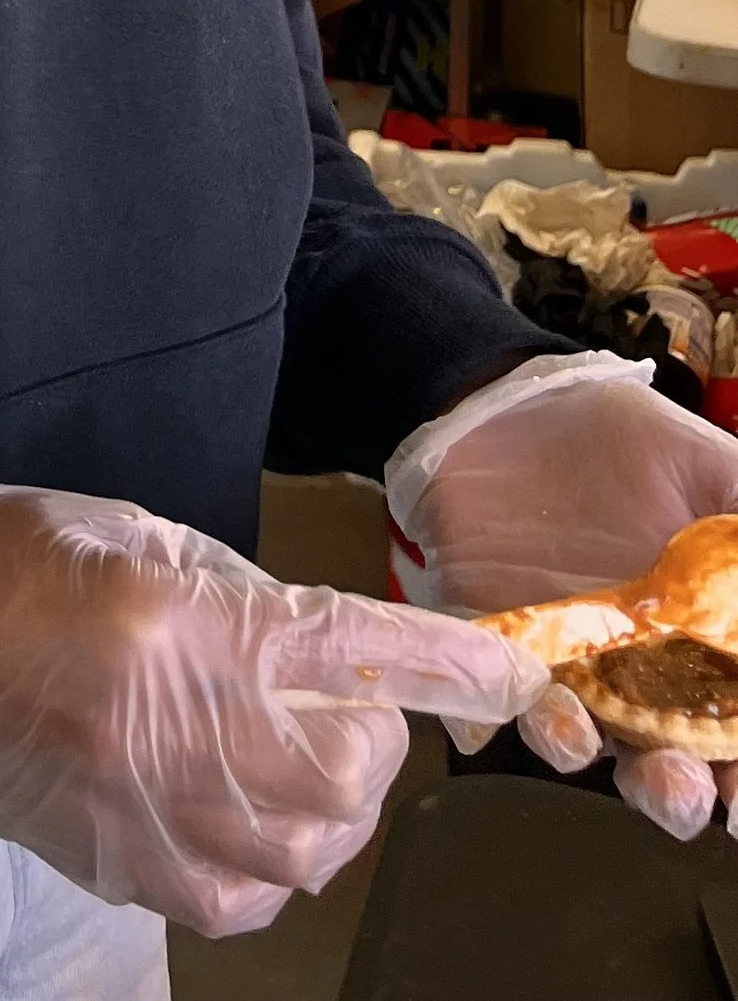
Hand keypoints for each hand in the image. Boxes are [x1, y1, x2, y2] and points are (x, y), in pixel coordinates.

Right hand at [0, 483, 540, 936]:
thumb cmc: (25, 558)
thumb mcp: (148, 535)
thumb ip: (249, 598)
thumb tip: (334, 653)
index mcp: (181, 623)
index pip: (347, 652)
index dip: (440, 668)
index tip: (503, 676)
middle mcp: (173, 728)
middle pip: (343, 773)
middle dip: (367, 739)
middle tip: (336, 704)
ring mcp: (144, 812)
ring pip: (306, 851)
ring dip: (327, 806)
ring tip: (289, 758)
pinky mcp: (117, 865)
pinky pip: (241, 902)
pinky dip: (268, 864)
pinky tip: (241, 815)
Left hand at [387, 349, 737, 840]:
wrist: (516, 400)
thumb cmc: (628, 442)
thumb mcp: (711, 474)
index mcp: (700, 648)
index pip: (729, 735)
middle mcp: (633, 676)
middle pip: (659, 762)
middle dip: (671, 790)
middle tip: (681, 791)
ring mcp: (558, 665)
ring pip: (570, 737)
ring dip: (574, 748)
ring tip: (574, 736)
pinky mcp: (486, 641)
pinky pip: (478, 692)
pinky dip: (479, 711)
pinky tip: (489, 709)